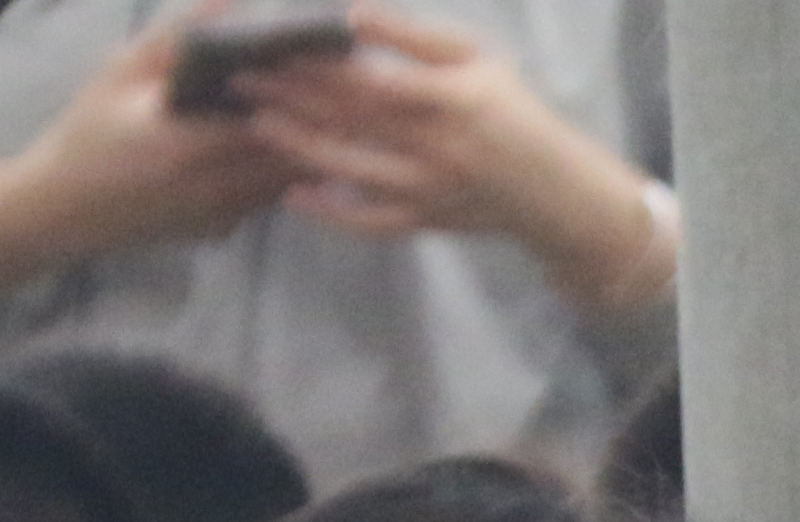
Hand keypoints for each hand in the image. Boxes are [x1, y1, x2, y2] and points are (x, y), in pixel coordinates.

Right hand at [0, 15, 307, 273]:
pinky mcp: (221, 230)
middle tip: (334, 90)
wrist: (62, 208)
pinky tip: (280, 142)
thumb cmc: (87, 131)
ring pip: (287, 182)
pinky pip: (266, 200)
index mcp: (188, 145)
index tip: (317, 66)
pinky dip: (279, 171)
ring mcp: (221, 215)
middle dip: (316, 122)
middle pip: (292, 156)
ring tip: (317, 111)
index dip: (301, 95)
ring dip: (304, 148)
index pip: (270, 122)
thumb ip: (177, 35)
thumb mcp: (120, 72)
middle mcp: (213, 189)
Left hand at [249, 7, 667, 309]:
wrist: (556, 192)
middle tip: (242, 75)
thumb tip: (351, 11)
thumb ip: (415, 37)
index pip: (372, 76)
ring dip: (299, 145)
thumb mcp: (478, 59)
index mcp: (452, 99)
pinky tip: (294, 197)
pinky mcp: (426, 222)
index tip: (275, 43)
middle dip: (292, 94)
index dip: (319, 61)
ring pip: (352, 168)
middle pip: (350, 117)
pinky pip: (372, 223)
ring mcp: (430, 189)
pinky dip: (332, 214)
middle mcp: (438, 147)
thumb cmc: (514, 113)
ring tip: (255, 122)